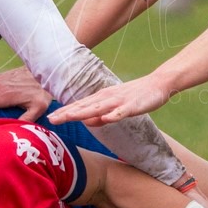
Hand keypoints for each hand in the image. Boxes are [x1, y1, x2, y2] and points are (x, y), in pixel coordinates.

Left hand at [47, 74, 173, 126]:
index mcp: (102, 98)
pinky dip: (113, 115)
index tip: (50, 119)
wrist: (157, 84)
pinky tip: (105, 119)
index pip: (80, 106)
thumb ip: (101, 115)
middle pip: (84, 107)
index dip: (65, 112)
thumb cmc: (135, 97)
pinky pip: (122, 112)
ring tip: (69, 117)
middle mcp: (107, 98)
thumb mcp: (115, 107)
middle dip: (68, 113)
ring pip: (98, 108)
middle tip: (51, 120)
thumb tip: (86, 122)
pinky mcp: (132, 105)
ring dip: (83, 113)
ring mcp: (119, 101)